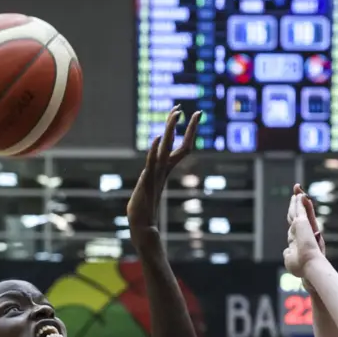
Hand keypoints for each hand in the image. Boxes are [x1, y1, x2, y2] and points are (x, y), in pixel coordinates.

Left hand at [127, 106, 201, 234]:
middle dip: (183, 126)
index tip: (194, 115)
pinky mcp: (147, 181)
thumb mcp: (150, 187)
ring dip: (170, 131)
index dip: (190, 131)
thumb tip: (153, 176)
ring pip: (166, 149)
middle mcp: (164, 170)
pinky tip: (157, 139)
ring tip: (175, 115)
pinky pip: (152, 162)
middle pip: (179, 145)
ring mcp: (157, 175)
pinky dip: (155, 150)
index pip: (183, 147)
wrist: (143, 226)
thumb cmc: (144, 210)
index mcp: (166, 170)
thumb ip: (152, 179)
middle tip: (188, 110)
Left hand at [284, 185, 324, 277]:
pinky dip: (300, 200)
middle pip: (298, 213)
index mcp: (300, 239)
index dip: (293, 215)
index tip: (293, 209)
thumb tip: (286, 250)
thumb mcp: (290, 260)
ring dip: (298, 198)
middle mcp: (303, 231)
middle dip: (296, 203)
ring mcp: (304, 226)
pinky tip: (299, 193)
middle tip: (296, 192)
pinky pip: (301, 208)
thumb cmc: (300, 267)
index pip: (295, 224)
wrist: (309, 265)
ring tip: (297, 188)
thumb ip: (288, 253)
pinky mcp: (304, 222)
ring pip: (299, 209)